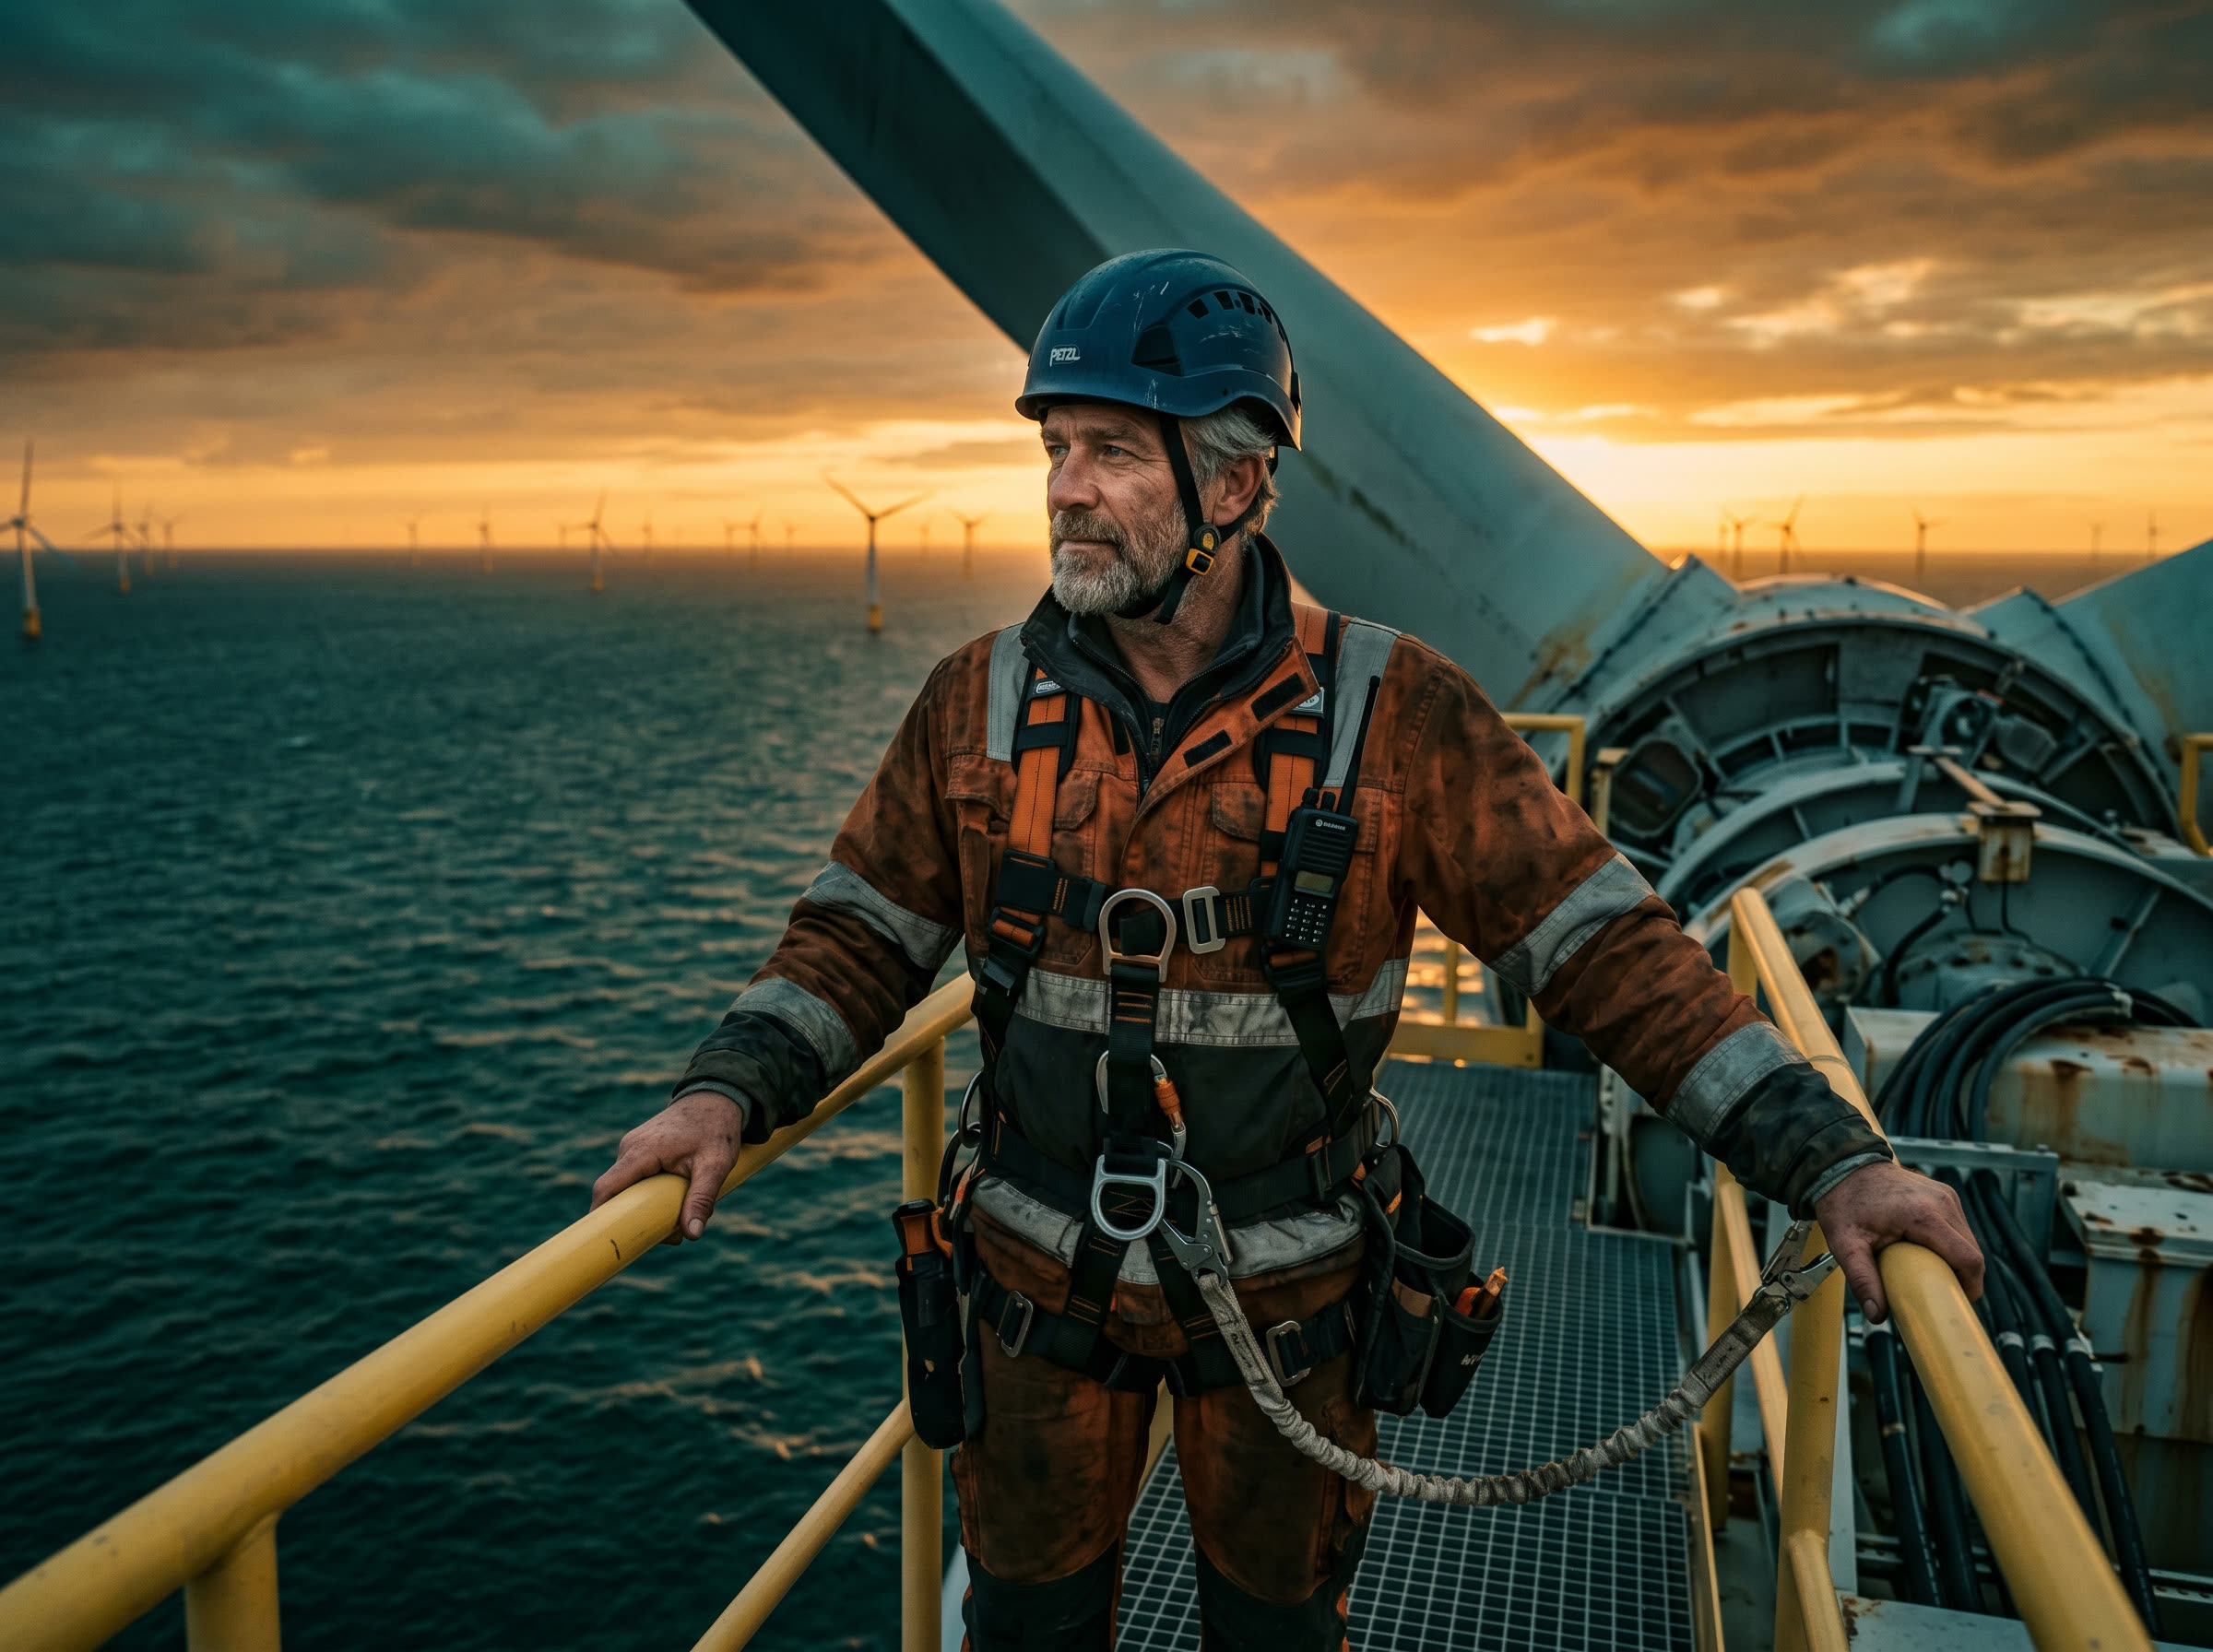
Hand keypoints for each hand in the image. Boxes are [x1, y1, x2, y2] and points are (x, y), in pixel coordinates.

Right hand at [590, 1091, 746, 1243]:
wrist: (717, 1097)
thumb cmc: (717, 1129)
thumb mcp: (715, 1165)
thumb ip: (702, 1199)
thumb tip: (692, 1234)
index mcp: (642, 1151)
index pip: (607, 1188)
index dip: (601, 1216)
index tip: (605, 1241)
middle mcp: (630, 1148)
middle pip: (617, 1193)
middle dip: (637, 1218)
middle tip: (671, 1233)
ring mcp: (633, 1147)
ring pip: (629, 1187)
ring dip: (650, 1205)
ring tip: (683, 1209)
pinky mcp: (640, 1150)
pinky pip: (637, 1177)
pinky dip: (653, 1192)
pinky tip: (679, 1192)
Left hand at [1812, 1160, 1983, 1322]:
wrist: (1843, 1167)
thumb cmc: (1844, 1203)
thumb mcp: (1845, 1244)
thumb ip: (1861, 1279)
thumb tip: (1877, 1315)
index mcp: (1924, 1215)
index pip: (1968, 1259)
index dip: (1970, 1287)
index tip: (1956, 1303)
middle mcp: (1942, 1202)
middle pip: (1972, 1252)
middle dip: (1961, 1277)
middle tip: (1936, 1292)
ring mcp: (1946, 1195)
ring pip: (1968, 1240)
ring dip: (1956, 1261)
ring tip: (1928, 1273)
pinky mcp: (1944, 1194)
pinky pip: (1958, 1228)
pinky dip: (1950, 1245)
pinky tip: (1927, 1253)